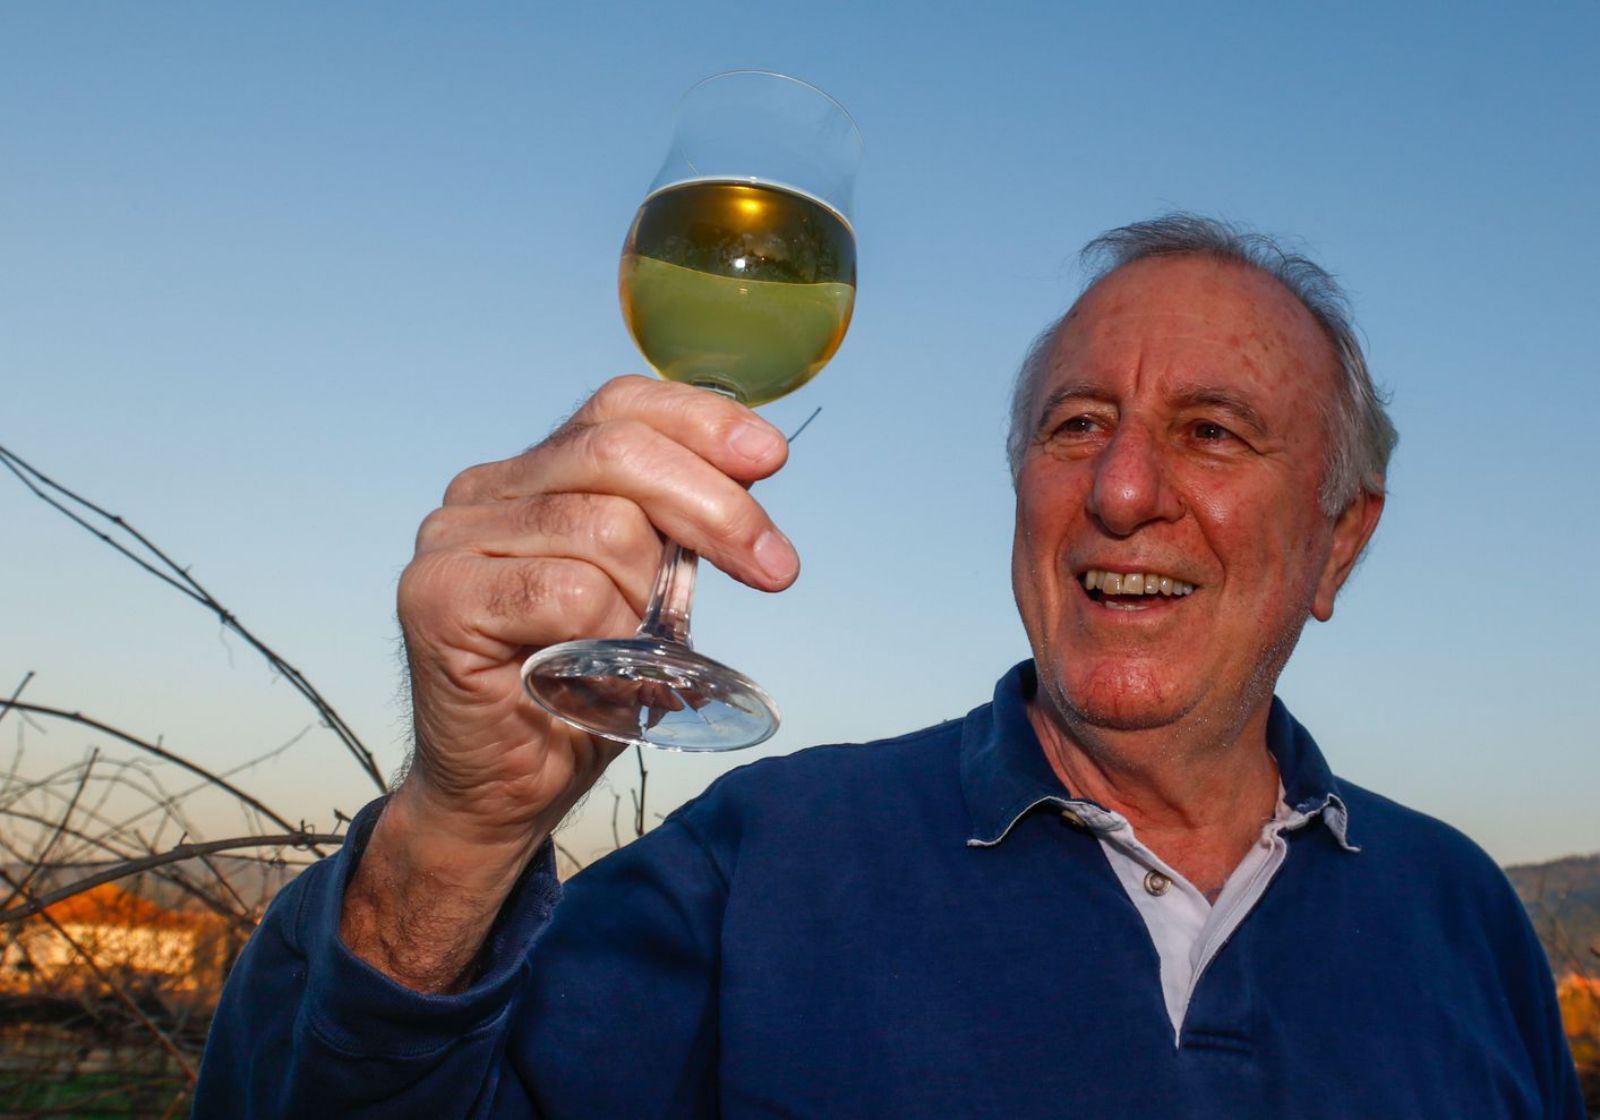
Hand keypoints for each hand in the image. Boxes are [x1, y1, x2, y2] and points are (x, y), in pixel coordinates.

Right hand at [344, 376, 795, 989]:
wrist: (506, 792)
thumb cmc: (581, 692)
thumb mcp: (651, 595)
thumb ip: (679, 532)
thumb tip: (755, 467)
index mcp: (534, 473)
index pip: (619, 406)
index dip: (702, 421)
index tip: (771, 460)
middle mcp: (484, 490)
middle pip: (619, 452)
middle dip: (716, 507)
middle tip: (774, 569)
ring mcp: (451, 539)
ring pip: (602, 528)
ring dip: (647, 603)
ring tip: (632, 657)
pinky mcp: (438, 597)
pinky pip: (566, 592)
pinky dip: (609, 639)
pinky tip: (600, 676)